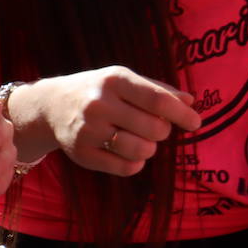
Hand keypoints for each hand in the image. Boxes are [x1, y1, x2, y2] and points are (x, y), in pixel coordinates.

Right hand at [38, 66, 200, 176]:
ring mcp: (89, 130)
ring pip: (142, 150)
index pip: (158, 100)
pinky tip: (125, 151)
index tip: (195, 122)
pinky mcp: (82, 153)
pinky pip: (127, 168)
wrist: (52, 106)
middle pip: (155, 128)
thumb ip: (158, 90)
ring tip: (138, 139)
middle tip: (152, 126)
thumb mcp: (124, 80)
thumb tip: (191, 102)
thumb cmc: (98, 91)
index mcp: (114, 79)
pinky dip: (134, 163)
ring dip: (149, 148)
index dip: (182, 114)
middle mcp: (99, 103)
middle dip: (162, 131)